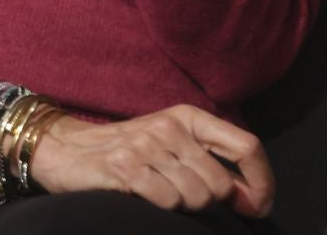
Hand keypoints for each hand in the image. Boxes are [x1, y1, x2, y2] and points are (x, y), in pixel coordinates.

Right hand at [27, 105, 274, 217]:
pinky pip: (167, 201)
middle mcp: (170, 127)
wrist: (64, 149)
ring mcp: (147, 145)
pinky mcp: (125, 167)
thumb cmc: (126, 151)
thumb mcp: (171, 145)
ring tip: (160, 195)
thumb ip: (212, 164)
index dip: (262, 182)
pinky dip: (160, 207)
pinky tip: (143, 197)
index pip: (248, 146)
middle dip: (212, 205)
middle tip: (187, 202)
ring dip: (183, 207)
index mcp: (189, 117)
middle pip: (221, 184)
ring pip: (197, 196)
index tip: (258, 207)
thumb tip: (253, 200)